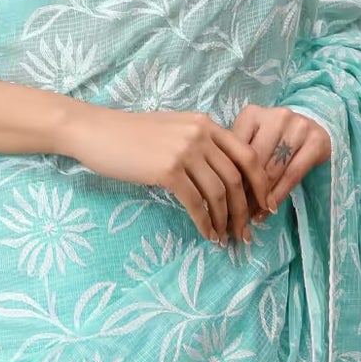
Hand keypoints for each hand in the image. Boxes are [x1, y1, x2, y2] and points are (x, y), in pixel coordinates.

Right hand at [61, 104, 273, 242]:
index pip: (247, 155)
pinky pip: (195, 203)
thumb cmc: (131, 135)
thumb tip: (221, 176)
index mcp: (206, 123)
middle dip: (245, 209)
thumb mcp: (173, 130)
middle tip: (247, 232)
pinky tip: (207, 234)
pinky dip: (205, 222)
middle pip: (237, 177)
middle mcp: (200, 134)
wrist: (95, 131)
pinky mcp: (167, 170)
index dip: (261, 183)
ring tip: (226, 238)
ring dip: (225, 220)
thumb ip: (199, 144)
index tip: (265, 206)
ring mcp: (184, 151)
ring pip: (219, 193)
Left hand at [230, 105, 332, 211]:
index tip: (221, 201)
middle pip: (254, 162)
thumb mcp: (252, 141)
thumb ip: (237, 157)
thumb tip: (219, 192)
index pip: (235, 150)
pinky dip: (278, 197)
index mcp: (252, 114)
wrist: (313, 125)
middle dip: (242, 192)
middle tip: (233, 214)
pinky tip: (269, 211)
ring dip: (259, 198)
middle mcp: (276, 116)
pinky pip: (292, 175)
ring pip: (272, 170)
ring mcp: (298, 127)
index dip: (227, 178)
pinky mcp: (316, 141)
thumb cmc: (274, 138)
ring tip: (248, 216)